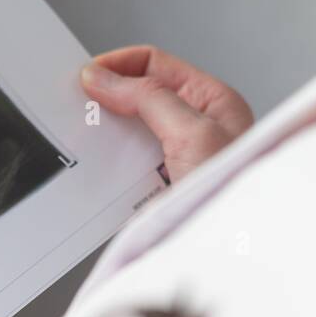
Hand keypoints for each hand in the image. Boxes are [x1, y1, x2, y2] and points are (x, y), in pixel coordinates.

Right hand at [81, 45, 253, 182]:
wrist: (234, 252)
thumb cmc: (234, 193)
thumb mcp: (192, 133)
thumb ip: (149, 98)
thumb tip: (106, 78)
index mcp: (213, 101)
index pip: (156, 65)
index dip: (118, 66)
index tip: (86, 78)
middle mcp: (198, 126)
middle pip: (141, 97)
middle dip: (109, 101)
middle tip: (82, 108)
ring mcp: (180, 158)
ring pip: (133, 133)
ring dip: (110, 136)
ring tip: (90, 141)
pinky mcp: (165, 187)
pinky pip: (132, 167)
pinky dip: (114, 167)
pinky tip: (104, 172)